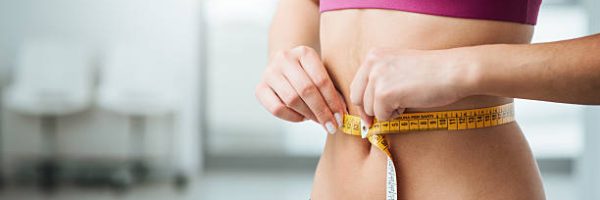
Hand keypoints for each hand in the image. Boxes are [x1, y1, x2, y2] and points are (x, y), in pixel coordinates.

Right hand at [255, 46, 346, 133]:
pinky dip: (292, 117)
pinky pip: (277, 109)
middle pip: (306, 90)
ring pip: (291, 100)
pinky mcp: (260, 88)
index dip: (332, 101)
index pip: (321, 80)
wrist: (284, 67)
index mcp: (304, 52)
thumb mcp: (322, 74)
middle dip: (321, 111)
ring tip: (319, 121)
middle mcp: (284, 58)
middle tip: (332, 125)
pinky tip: (303, 117)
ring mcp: (269, 72)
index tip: (340, 117)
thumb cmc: (309, 74)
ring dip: (308, 115)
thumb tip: (342, 114)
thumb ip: (332, 91)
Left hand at [350, 48, 473, 121]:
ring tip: (407, 100)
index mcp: (374, 55)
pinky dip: (395, 116)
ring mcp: (377, 78)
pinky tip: (409, 103)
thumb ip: (381, 79)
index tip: (369, 115)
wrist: (452, 71)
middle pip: (358, 98)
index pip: (356, 85)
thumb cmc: (432, 72)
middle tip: (385, 115)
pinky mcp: (384, 93)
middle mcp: (371, 63)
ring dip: (387, 111)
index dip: (363, 102)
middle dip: (370, 110)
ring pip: (370, 110)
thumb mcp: (398, 67)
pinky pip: (382, 116)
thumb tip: (366, 108)